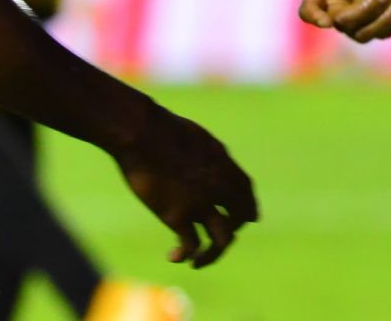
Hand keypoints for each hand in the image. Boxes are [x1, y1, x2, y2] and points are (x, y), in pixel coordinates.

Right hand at [111, 106, 259, 268]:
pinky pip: (191, 245)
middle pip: (239, 217)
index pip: (246, 191)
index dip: (248, 207)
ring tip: (198, 262)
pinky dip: (185, 255)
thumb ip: (205, 156)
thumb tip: (204, 164)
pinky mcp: (178, 216)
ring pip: (223, 240)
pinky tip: (173, 256)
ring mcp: (200, 203)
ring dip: (213, 255)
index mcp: (223, 164)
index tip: (247, 218)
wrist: (141, 133)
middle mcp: (218, 186)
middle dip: (233, 230)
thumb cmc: (160, 129)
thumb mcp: (195, 138)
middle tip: (218, 238)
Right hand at [299, 0, 390, 43]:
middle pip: (342, 23)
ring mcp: (356, 18)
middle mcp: (335, 7)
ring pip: (364, 34)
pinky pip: (385, 33)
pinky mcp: (377, 23)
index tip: (327, 22)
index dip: (314, 18)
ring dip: (384, 22)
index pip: (308, 10)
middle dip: (365, 11)